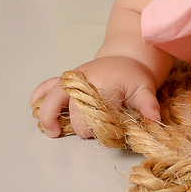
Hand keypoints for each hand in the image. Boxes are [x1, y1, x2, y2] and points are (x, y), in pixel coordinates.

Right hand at [30, 55, 162, 138]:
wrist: (126, 57)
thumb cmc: (133, 75)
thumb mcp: (144, 87)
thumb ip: (148, 104)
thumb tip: (154, 121)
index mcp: (102, 84)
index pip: (95, 115)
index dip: (101, 129)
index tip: (111, 133)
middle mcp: (82, 81)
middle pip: (75, 114)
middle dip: (84, 128)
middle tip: (95, 132)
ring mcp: (71, 80)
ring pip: (52, 99)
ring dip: (51, 116)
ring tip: (54, 132)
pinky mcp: (64, 80)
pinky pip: (45, 87)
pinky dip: (38, 98)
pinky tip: (36, 110)